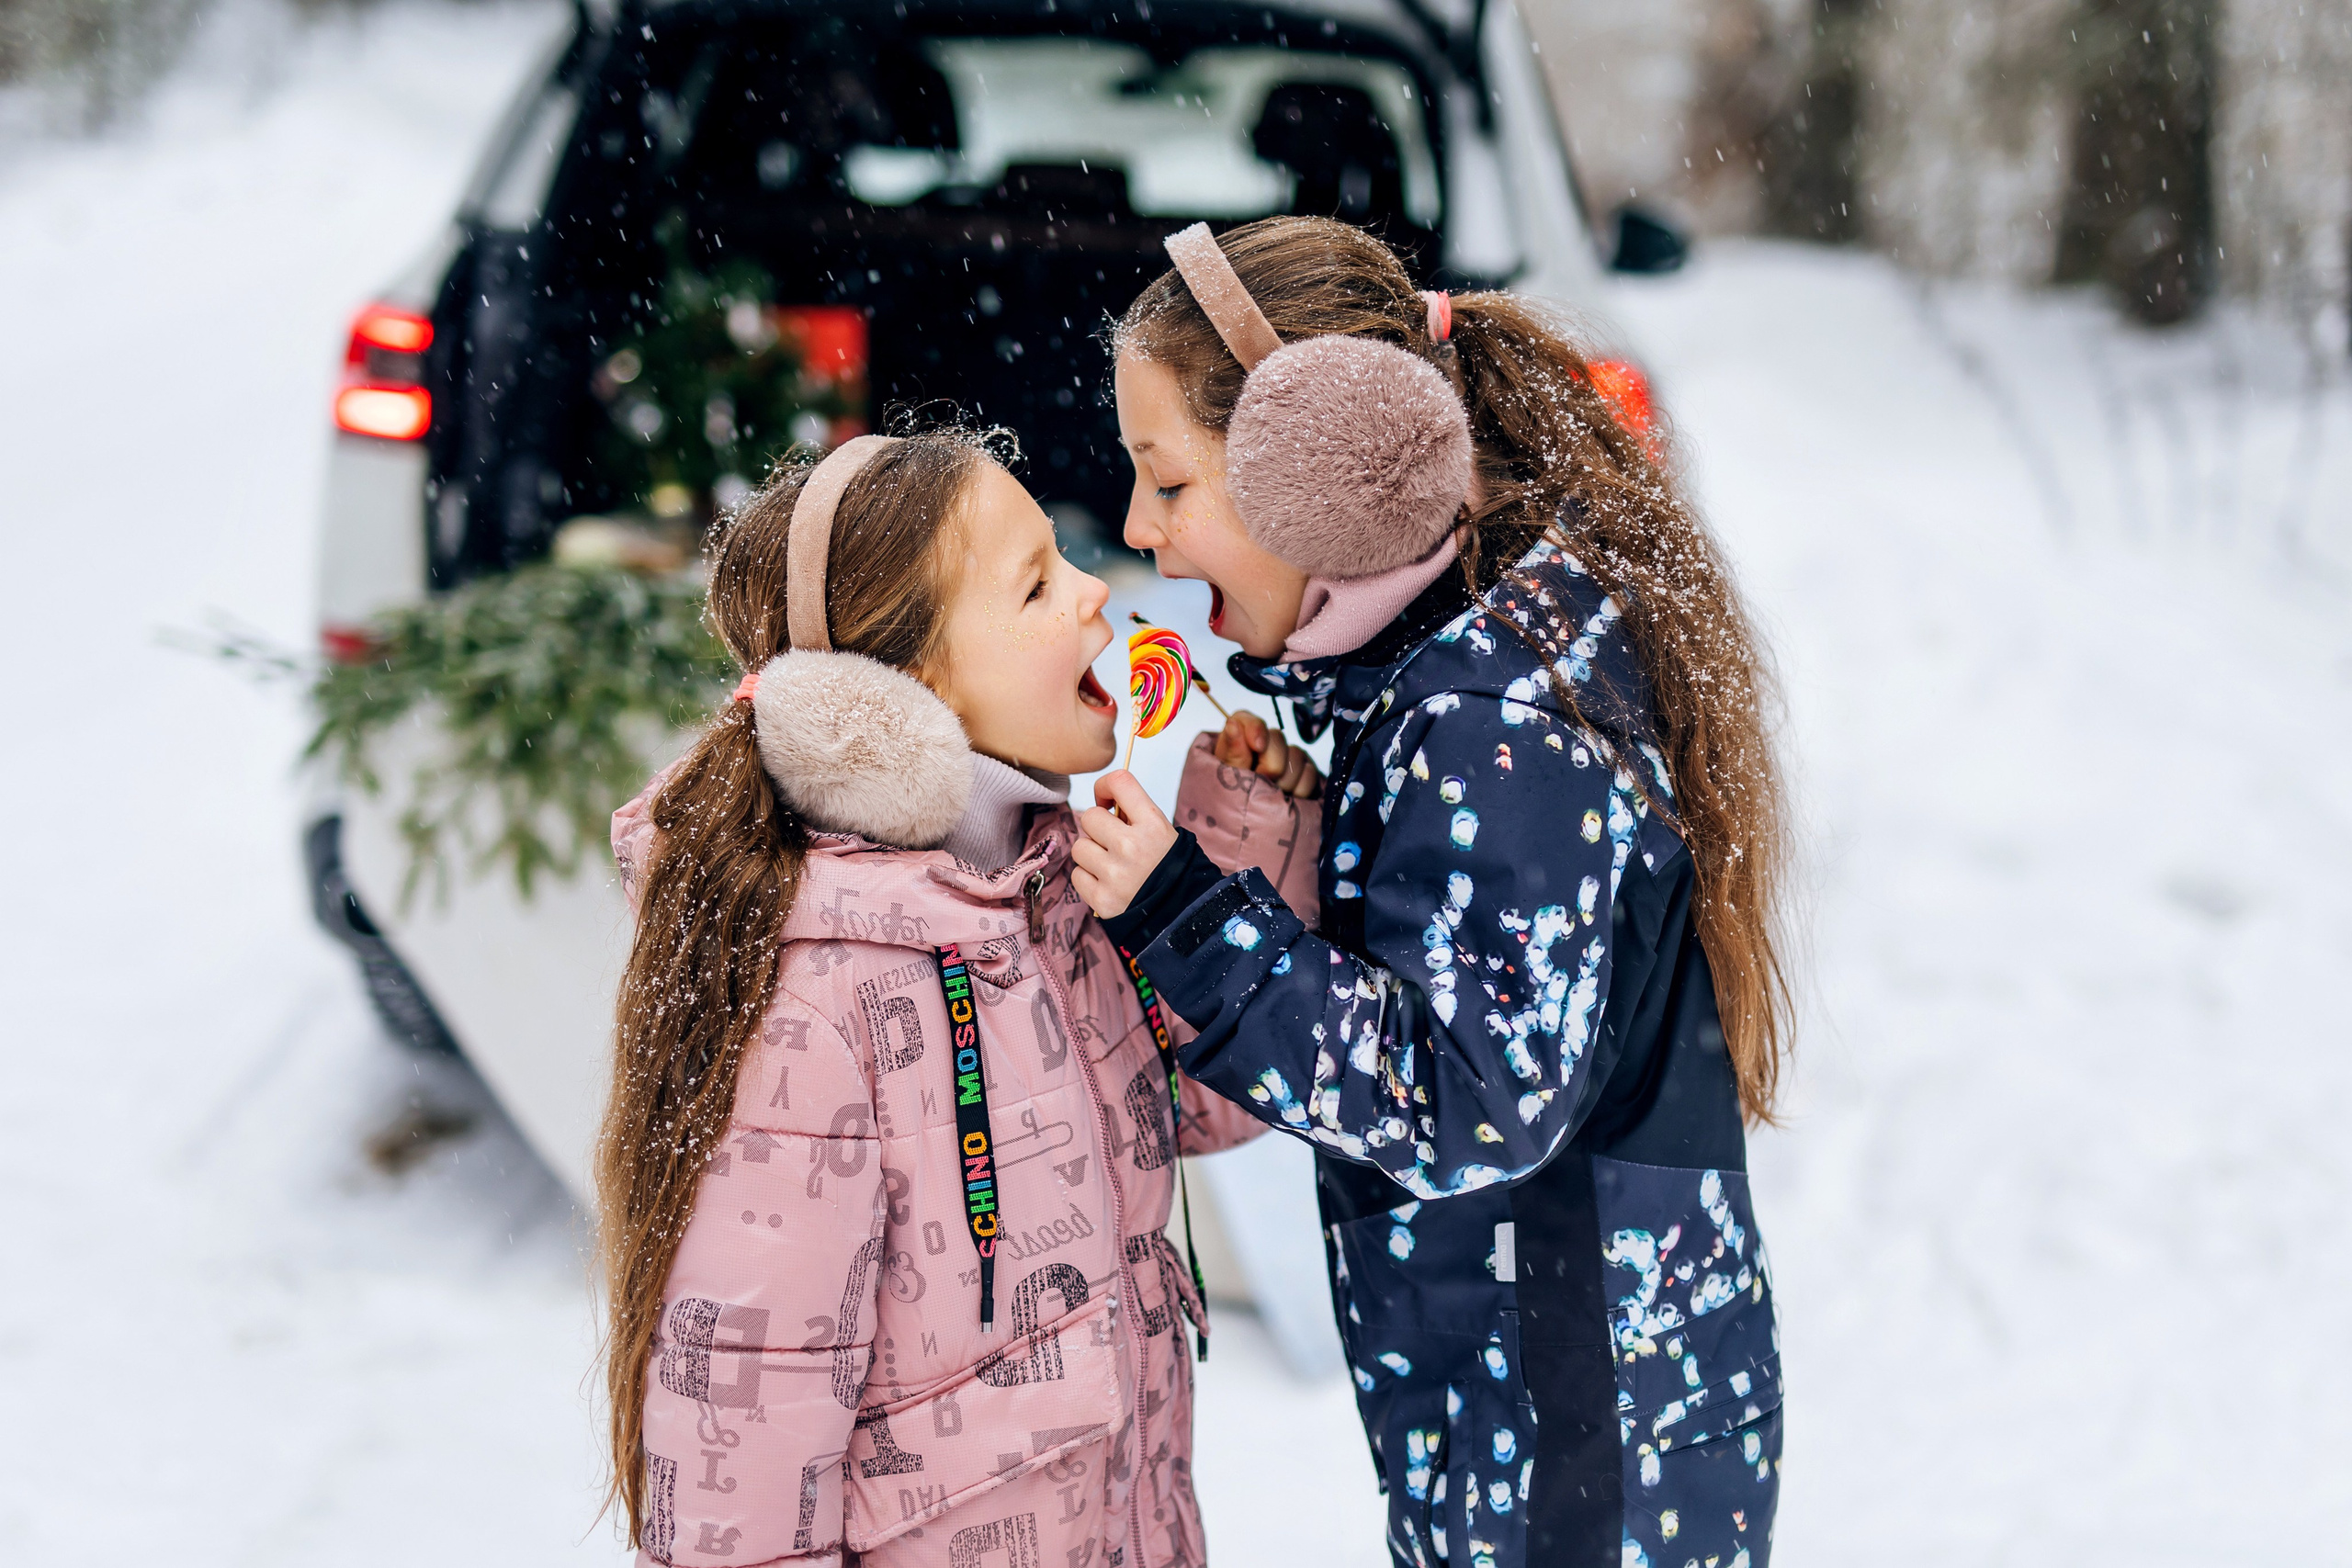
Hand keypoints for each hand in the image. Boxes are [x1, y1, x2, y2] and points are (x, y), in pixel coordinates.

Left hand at [1071, 771, 1178, 918]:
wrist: (1181, 914)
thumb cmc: (1169, 869)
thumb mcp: (1164, 834)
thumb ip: (1135, 816)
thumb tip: (1103, 804)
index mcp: (1153, 825)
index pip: (1119, 782)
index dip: (1105, 787)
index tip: (1107, 801)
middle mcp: (1132, 847)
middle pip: (1089, 816)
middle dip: (1098, 828)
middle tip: (1112, 841)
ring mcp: (1115, 875)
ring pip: (1079, 847)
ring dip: (1091, 855)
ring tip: (1111, 866)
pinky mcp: (1102, 900)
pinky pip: (1077, 876)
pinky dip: (1089, 879)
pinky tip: (1108, 884)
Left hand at [1212, 711, 1322, 799]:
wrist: (1252, 835)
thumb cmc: (1231, 806)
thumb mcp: (1225, 782)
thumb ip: (1232, 754)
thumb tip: (1233, 724)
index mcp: (1236, 744)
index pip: (1245, 720)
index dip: (1255, 728)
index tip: (1258, 746)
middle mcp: (1262, 747)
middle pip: (1277, 737)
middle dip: (1272, 764)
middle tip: (1264, 784)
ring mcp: (1285, 760)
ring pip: (1297, 755)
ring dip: (1286, 781)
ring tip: (1274, 796)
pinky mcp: (1303, 774)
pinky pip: (1310, 773)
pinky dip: (1300, 789)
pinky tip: (1289, 799)